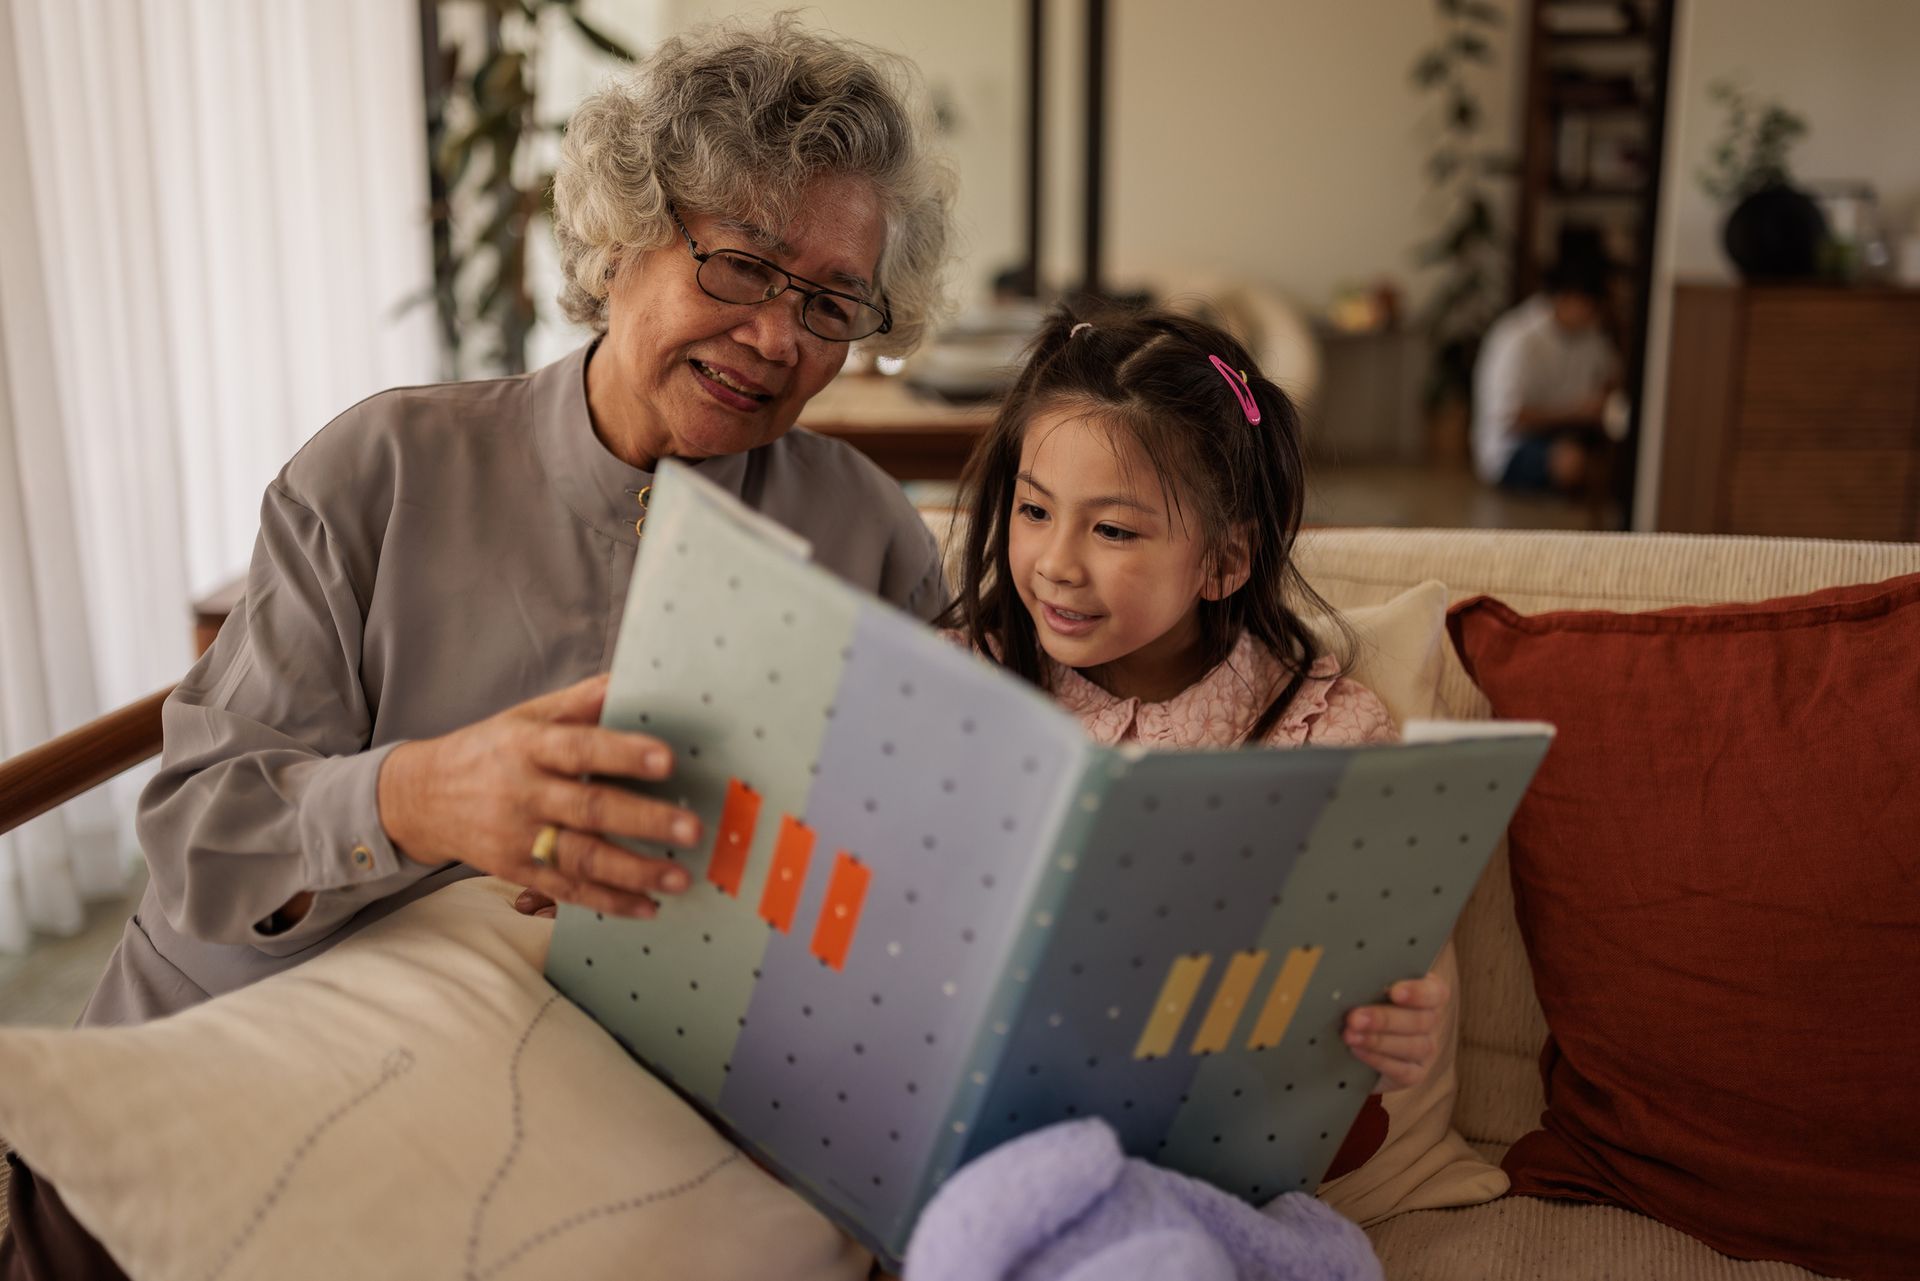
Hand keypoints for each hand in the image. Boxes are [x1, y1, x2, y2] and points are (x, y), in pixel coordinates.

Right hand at [379, 673, 698, 918]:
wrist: (420, 798)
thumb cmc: (489, 750)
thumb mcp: (528, 716)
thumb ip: (582, 701)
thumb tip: (633, 678)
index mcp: (528, 746)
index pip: (579, 747)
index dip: (622, 753)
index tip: (666, 759)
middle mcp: (523, 793)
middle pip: (587, 808)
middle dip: (643, 820)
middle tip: (691, 827)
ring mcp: (518, 837)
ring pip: (581, 858)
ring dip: (634, 871)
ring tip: (679, 877)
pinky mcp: (516, 871)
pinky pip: (567, 889)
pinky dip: (608, 901)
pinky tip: (647, 906)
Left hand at [1343, 971, 1449, 1092]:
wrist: (1358, 1046)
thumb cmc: (1365, 1003)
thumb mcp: (1368, 990)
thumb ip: (1369, 983)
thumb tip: (1351, 979)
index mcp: (1426, 993)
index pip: (1434, 992)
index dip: (1417, 992)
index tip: (1395, 992)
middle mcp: (1430, 1021)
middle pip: (1419, 1021)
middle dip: (1384, 1019)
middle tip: (1355, 1018)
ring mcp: (1425, 1050)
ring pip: (1412, 1046)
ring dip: (1378, 1041)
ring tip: (1350, 1035)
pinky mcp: (1415, 1074)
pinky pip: (1403, 1071)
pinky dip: (1378, 1060)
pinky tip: (1358, 1051)